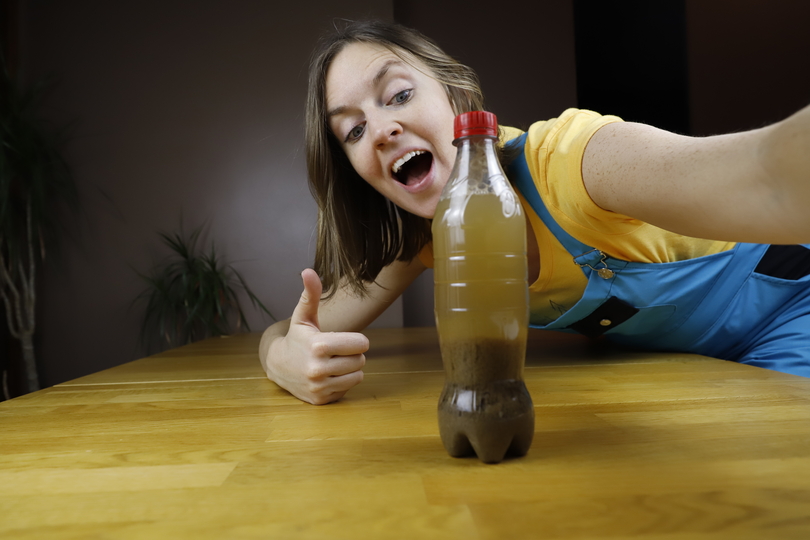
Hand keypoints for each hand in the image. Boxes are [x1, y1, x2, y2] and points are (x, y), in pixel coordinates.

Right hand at [267, 269, 368, 404]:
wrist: (278, 366)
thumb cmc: (297, 338)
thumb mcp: (304, 317)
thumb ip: (310, 294)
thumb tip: (308, 271)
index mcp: (318, 346)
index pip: (361, 344)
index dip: (356, 340)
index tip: (343, 339)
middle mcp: (318, 369)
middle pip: (360, 360)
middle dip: (353, 354)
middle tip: (336, 352)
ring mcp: (319, 387)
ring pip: (357, 376)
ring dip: (350, 369)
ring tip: (333, 363)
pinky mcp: (321, 400)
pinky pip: (348, 389)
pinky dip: (343, 382)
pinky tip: (328, 376)